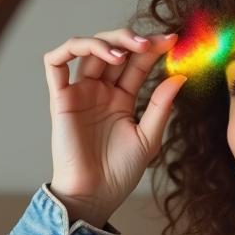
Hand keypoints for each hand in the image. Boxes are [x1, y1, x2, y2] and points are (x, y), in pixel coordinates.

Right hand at [44, 29, 184, 226]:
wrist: (95, 195)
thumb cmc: (119, 172)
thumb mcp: (149, 138)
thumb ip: (160, 106)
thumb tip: (179, 77)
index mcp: (121, 98)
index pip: (137, 63)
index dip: (152, 49)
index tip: (173, 40)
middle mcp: (100, 91)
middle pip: (112, 48)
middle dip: (131, 39)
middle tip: (151, 43)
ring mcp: (79, 92)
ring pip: (86, 49)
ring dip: (107, 41)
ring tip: (128, 51)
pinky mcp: (60, 98)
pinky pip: (55, 63)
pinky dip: (72, 48)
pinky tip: (100, 53)